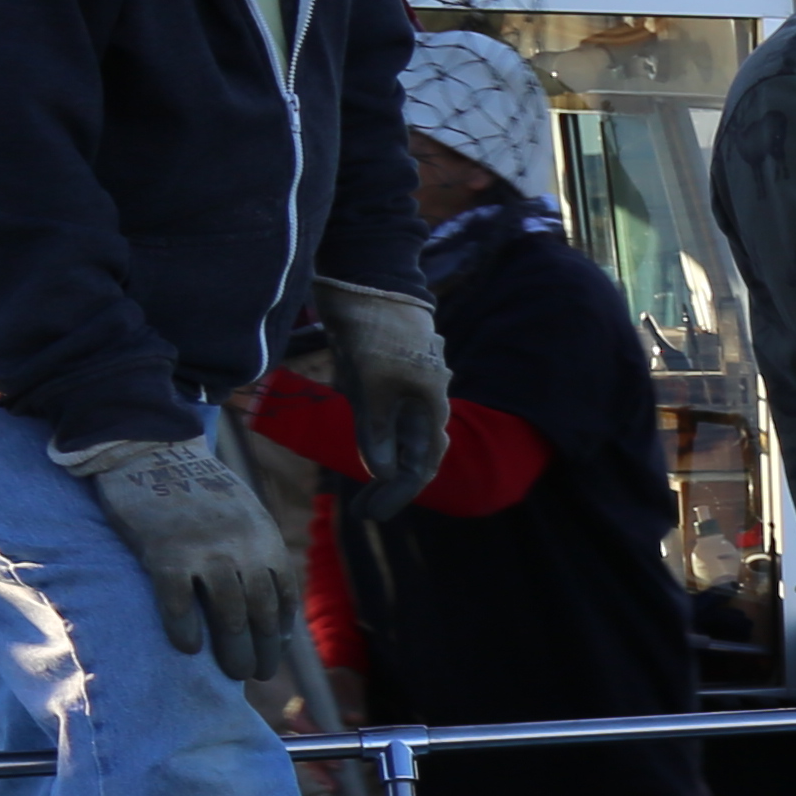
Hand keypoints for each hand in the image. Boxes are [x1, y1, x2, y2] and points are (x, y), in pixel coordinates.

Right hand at [83, 437, 304, 682]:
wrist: (152, 449)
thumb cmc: (197, 486)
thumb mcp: (245, 512)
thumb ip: (256, 547)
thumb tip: (266, 591)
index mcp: (265, 539)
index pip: (283, 595)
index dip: (282, 628)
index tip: (277, 649)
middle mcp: (243, 548)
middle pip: (260, 612)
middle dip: (264, 648)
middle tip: (259, 673)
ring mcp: (206, 551)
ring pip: (228, 614)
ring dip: (233, 650)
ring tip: (234, 673)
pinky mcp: (165, 553)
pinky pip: (180, 602)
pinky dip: (186, 629)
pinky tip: (188, 649)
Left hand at [313, 277, 449, 517]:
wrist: (366, 280)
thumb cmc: (374, 332)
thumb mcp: (370, 385)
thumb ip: (377, 431)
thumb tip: (383, 473)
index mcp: (430, 405)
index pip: (422, 464)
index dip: (399, 493)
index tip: (371, 515)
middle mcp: (425, 400)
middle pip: (418, 455)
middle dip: (393, 486)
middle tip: (365, 509)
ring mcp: (407, 388)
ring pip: (405, 438)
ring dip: (387, 465)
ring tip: (368, 487)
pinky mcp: (388, 376)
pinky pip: (391, 419)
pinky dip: (381, 440)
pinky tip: (369, 449)